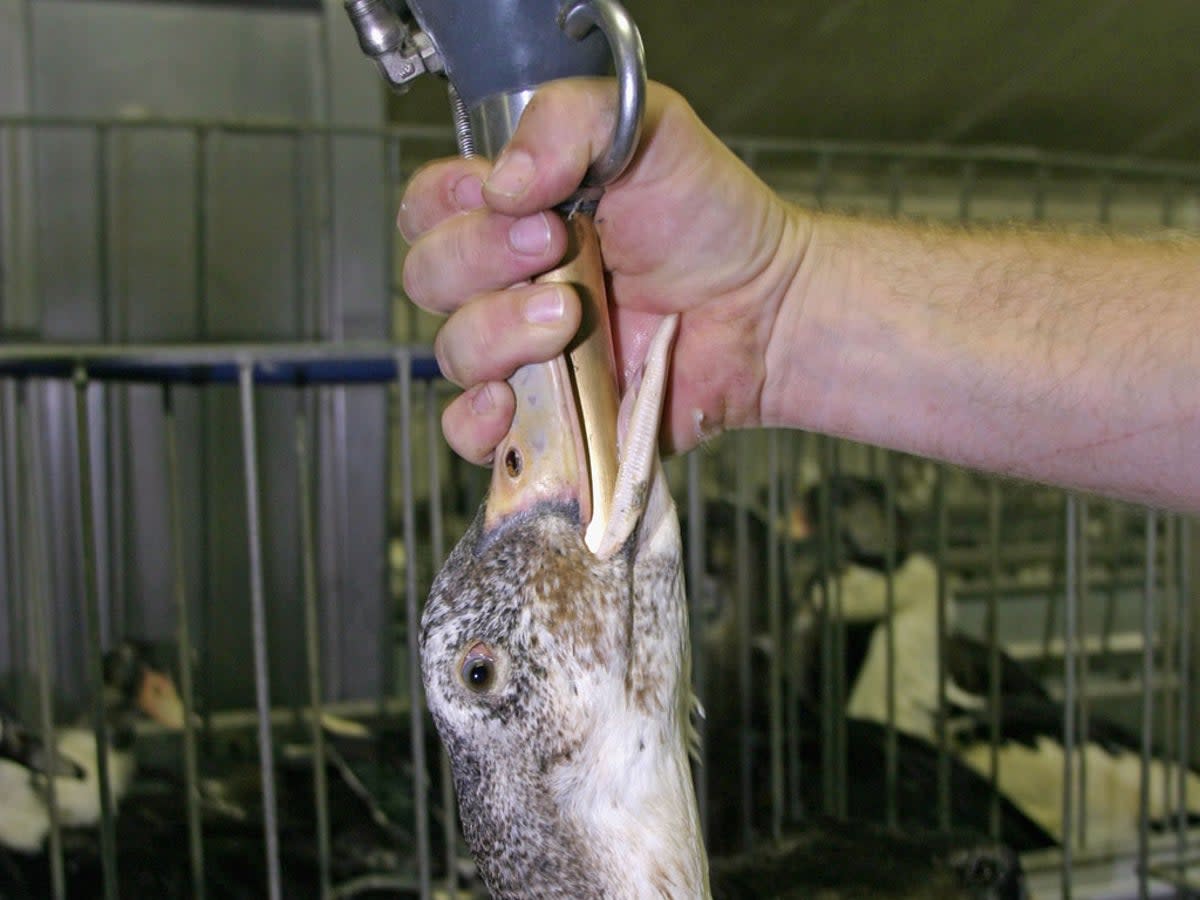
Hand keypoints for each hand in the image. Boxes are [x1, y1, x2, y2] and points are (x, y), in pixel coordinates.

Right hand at [398, 79, 807, 464]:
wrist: (763, 306)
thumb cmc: (711, 222)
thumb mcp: (650, 131)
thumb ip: (570, 120)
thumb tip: (503, 183)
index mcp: (513, 213)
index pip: (428, 206)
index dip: (450, 204)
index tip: (518, 200)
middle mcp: (505, 282)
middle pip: (429, 276)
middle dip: (483, 259)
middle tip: (557, 248)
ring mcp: (521, 352)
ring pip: (452, 351)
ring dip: (501, 331)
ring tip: (572, 318)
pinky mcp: (544, 414)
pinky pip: (470, 433)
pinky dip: (479, 422)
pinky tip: (513, 400)